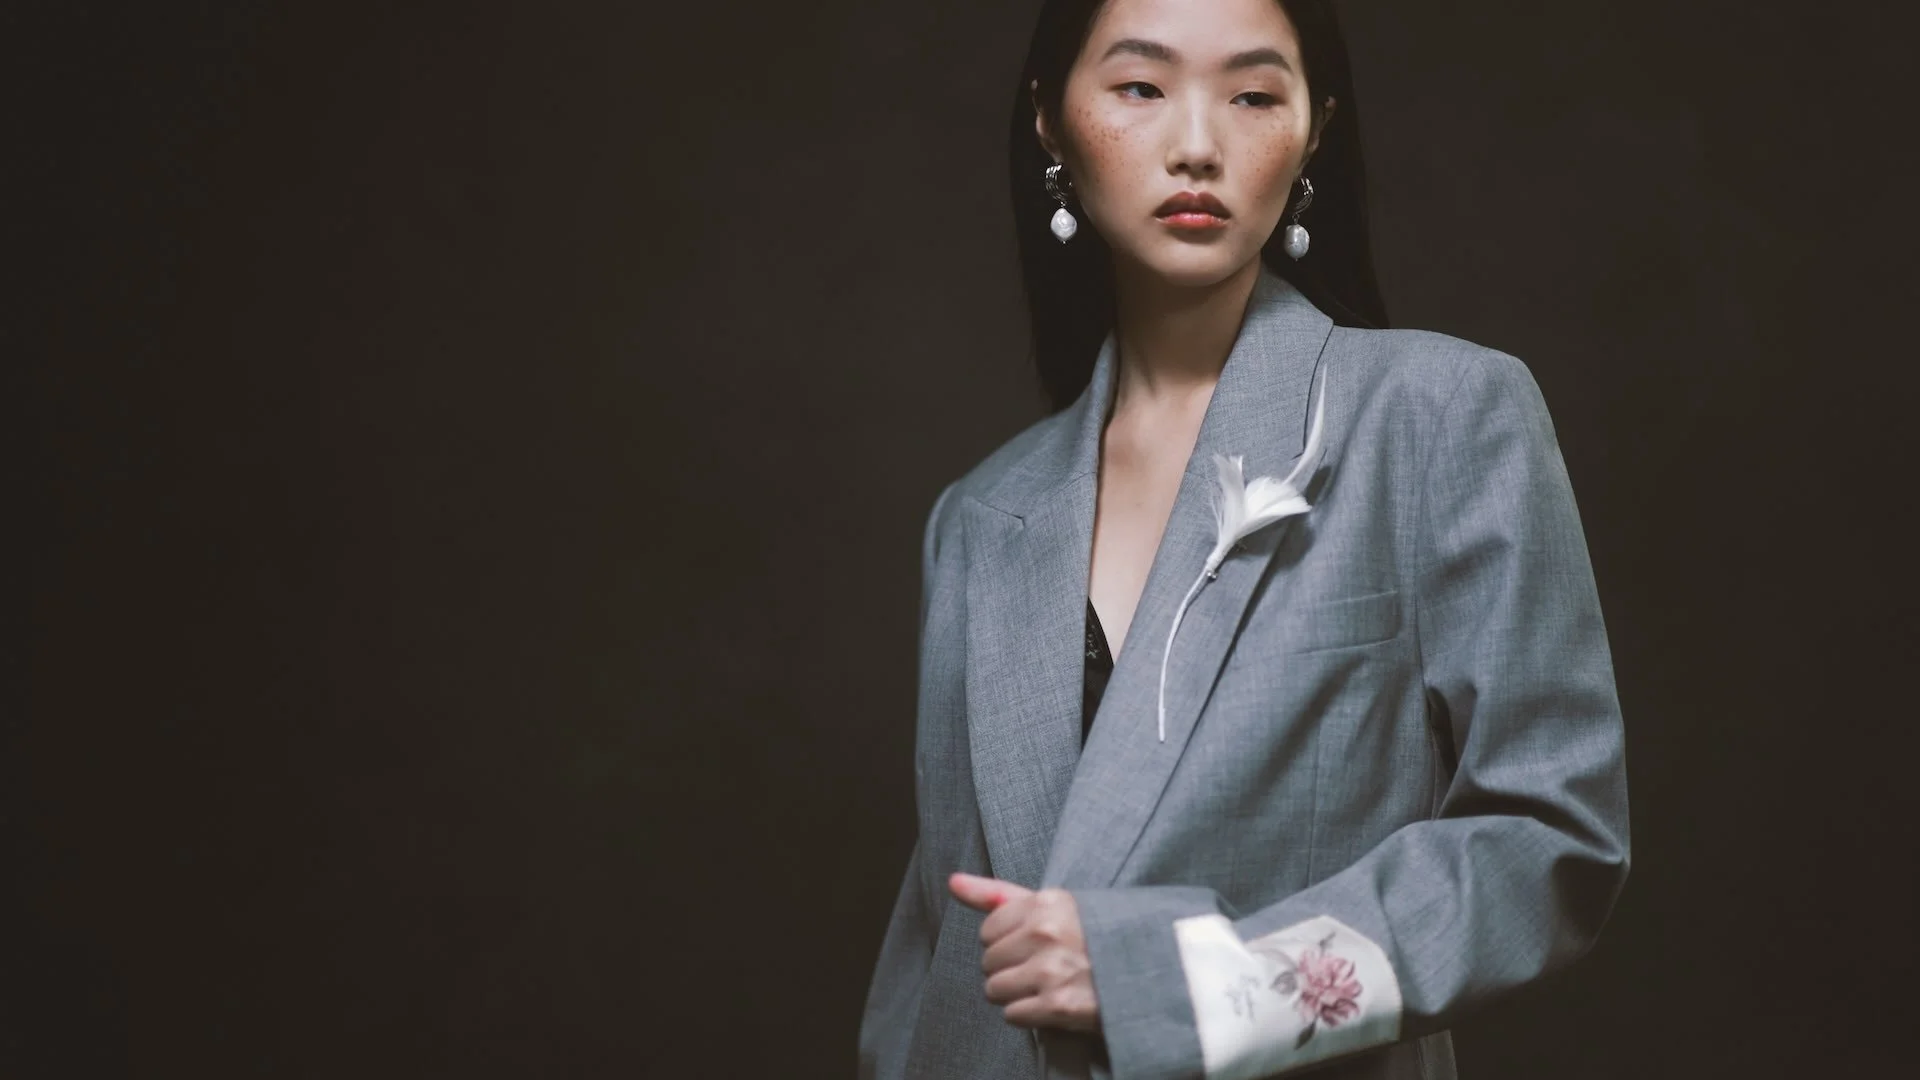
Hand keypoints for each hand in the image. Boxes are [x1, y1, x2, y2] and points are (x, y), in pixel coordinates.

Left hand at [948, 872, 1100, 1033]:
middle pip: (988, 961)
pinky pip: (1013, 1015)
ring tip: (1046, 985)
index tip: (1033, 944)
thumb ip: (998, 894)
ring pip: (995, 989)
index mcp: (1047, 903)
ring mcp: (1053, 970)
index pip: (988, 930)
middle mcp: (1048, 933)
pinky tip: (1052, 1002)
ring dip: (1016, 993)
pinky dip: (1029, 1014)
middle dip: (1010, 967)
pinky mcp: (1059, 1006)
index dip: (1007, 941)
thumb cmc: (1095, 937)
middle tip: (1043, 966)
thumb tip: (953, 883)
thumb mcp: (1053, 906)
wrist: (1151, 971)